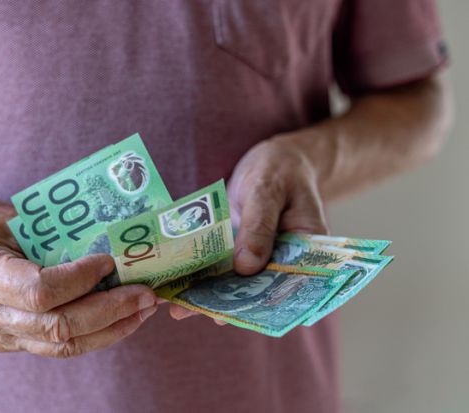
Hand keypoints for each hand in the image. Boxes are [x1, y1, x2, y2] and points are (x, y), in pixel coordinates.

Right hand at [0, 200, 157, 357]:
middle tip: (145, 294)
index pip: (38, 291)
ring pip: (61, 345)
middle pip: (56, 326)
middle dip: (108, 311)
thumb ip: (55, 235)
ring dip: (110, 329)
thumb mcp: (13, 218)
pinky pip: (58, 347)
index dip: (79, 280)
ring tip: (143, 310)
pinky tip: (121, 319)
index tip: (109, 263)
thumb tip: (116, 243)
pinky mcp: (8, 344)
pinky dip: (95, 334)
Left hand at [169, 135, 327, 321]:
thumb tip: (246, 268)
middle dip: (226, 304)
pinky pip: (223, 264)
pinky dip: (204, 273)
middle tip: (195, 312)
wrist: (275, 158)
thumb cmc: (279, 169)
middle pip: (257, 288)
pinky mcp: (240, 248)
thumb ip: (259, 226)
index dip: (262, 302)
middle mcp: (284, 259)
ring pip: (235, 280)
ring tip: (179, 308)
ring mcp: (260, 255)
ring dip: (209, 294)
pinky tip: (180, 284)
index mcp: (306, 249)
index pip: (288, 283)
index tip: (234, 316)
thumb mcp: (267, 190)